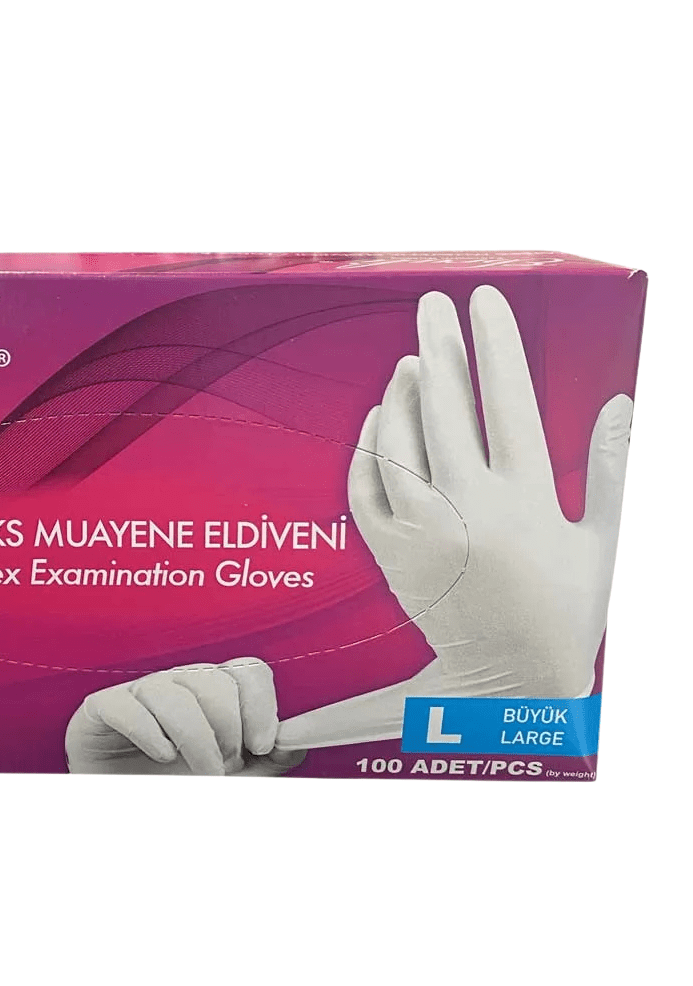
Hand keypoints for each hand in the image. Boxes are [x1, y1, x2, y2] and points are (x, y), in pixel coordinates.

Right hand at [66, 658, 305, 774]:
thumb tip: (293, 744)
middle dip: (228, 728)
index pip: (246, 671)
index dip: (260, 704)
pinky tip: (162, 756)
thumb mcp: (233, 780)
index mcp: (212, 695)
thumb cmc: (174, 789)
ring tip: (199, 770)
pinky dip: (150, 732)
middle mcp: (178, 686)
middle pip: (214, 680)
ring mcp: (138, 694)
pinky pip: (127, 706)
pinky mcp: (101, 709)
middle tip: (224, 766)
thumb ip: (267, 762)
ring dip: (196, 737)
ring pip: (173, 692)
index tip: (263, 745)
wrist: (119, 809)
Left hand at [347, 284, 630, 698]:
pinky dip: (369, 446)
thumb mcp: (602, 540)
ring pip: (400, 441)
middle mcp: (469, 511)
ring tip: (412, 358)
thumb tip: (619, 400)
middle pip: (445, 407)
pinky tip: (380, 416)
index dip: (494, 344)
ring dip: (403, 392)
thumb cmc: (565, 610)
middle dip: (438, 346)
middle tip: (433, 305)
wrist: (509, 684)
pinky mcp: (390, 555)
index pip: (506, 400)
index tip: (484, 301)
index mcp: (527, 502)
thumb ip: (611, 467)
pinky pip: (366, 487)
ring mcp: (422, 533)